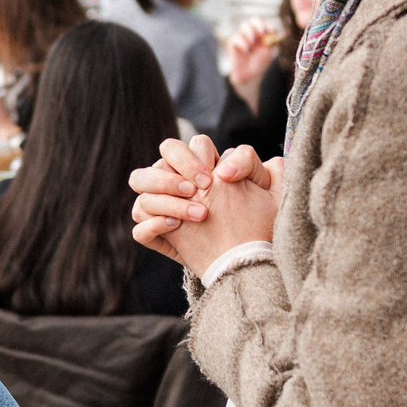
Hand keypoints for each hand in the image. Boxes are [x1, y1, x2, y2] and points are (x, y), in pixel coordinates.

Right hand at [130, 135, 281, 272]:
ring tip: (197, 213)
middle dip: (170, 176)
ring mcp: (162, 213)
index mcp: (192, 170)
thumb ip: (252, 164)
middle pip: (152, 167)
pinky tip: (177, 228)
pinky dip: (153, 226)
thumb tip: (226, 163)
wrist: (251, 258)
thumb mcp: (267, 191)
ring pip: (142, 199)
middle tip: (197, 189)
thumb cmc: (258, 222)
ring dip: (165, 200)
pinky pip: (139, 230)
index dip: (190, 157)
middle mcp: (173, 187)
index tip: (212, 174)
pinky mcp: (159, 238)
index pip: (175, 148)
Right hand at [226, 21, 277, 98]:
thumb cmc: (260, 63)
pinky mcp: (234, 43)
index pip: (265, 24)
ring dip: (248, 33)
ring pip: (243, 26)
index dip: (268, 25)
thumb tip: (280, 32)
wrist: (249, 75)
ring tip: (252, 43)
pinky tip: (245, 51)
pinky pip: (236, 38)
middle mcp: (253, 33)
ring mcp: (242, 37)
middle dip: (257, 25)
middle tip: (260, 33)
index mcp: (263, 34)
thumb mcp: (269, 52)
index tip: (270, 31)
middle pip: (253, 21)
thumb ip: (273, 42)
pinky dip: (242, 44)